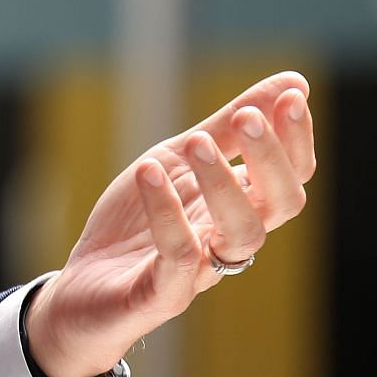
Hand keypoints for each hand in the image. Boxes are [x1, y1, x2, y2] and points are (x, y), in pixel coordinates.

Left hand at [25, 72, 317, 376]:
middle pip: (281, 206)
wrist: (79, 291)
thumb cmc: (136, 226)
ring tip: (195, 142)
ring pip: (242, 235)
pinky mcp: (161, 295)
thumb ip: (227, 128)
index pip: (290, 177)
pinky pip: (178, 258)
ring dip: (224, 183)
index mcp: (239, 207)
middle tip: (248, 117)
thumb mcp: (177, 162)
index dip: (296, 140)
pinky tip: (149, 172)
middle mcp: (228, 239)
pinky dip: (168, 214)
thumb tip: (295, 82)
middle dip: (271, 159)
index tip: (293, 97)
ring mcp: (200, 271)